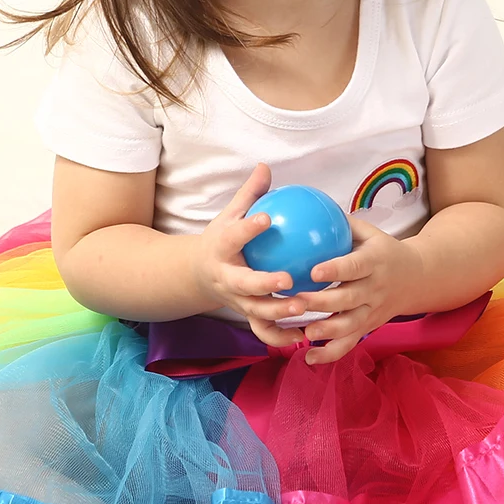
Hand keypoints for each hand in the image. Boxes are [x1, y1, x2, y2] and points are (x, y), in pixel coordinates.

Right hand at [193, 164, 306, 347]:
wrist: (199, 274)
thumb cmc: (223, 239)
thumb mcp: (230, 214)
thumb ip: (250, 194)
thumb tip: (265, 166)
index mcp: (221, 248)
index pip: (234, 236)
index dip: (248, 228)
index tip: (267, 218)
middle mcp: (226, 277)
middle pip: (244, 283)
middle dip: (264, 283)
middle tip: (288, 279)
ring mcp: (236, 300)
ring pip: (256, 311)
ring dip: (278, 312)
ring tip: (303, 307)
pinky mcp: (245, 315)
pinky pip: (263, 330)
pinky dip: (281, 337)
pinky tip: (305, 335)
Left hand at [295, 215, 423, 363]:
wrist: (418, 278)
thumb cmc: (383, 250)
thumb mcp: (369, 233)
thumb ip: (340, 225)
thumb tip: (304, 209)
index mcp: (375, 262)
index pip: (355, 266)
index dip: (336, 270)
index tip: (314, 271)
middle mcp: (375, 289)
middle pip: (349, 299)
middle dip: (323, 303)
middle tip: (296, 301)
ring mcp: (373, 311)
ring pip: (351, 325)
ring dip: (327, 331)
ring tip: (305, 333)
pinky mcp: (369, 327)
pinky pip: (350, 344)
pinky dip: (330, 354)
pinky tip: (308, 359)